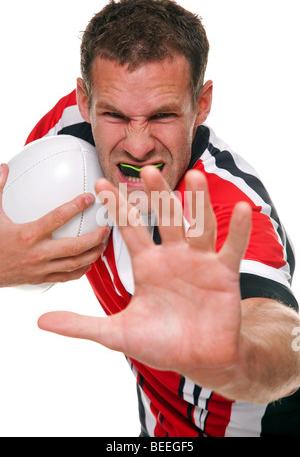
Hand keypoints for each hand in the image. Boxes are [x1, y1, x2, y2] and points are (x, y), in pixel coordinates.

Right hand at [0, 163, 109, 286]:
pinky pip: (66, 277)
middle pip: (75, 247)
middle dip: (95, 237)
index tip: (89, 198)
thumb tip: (4, 167)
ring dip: (93, 254)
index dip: (76, 206)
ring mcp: (40, 269)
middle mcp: (37, 253)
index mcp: (28, 234)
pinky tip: (88, 262)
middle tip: (106, 228)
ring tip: (103, 244)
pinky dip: (80, 270)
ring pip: (74, 264)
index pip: (57, 218)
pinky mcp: (40, 279)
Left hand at [38, 166, 251, 388]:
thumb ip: (82, 324)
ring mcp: (199, 262)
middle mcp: (173, 256)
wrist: (198, 359)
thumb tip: (40, 321)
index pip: (130, 229)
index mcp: (148, 264)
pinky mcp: (224, 273)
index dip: (116, 207)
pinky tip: (244, 209)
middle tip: (146, 170)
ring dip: (197, 202)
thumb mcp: (118, 334)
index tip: (99, 184)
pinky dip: (238, 230)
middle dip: (157, 195)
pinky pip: (231, 248)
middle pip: (165, 219)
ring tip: (194, 176)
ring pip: (198, 225)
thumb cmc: (161, 343)